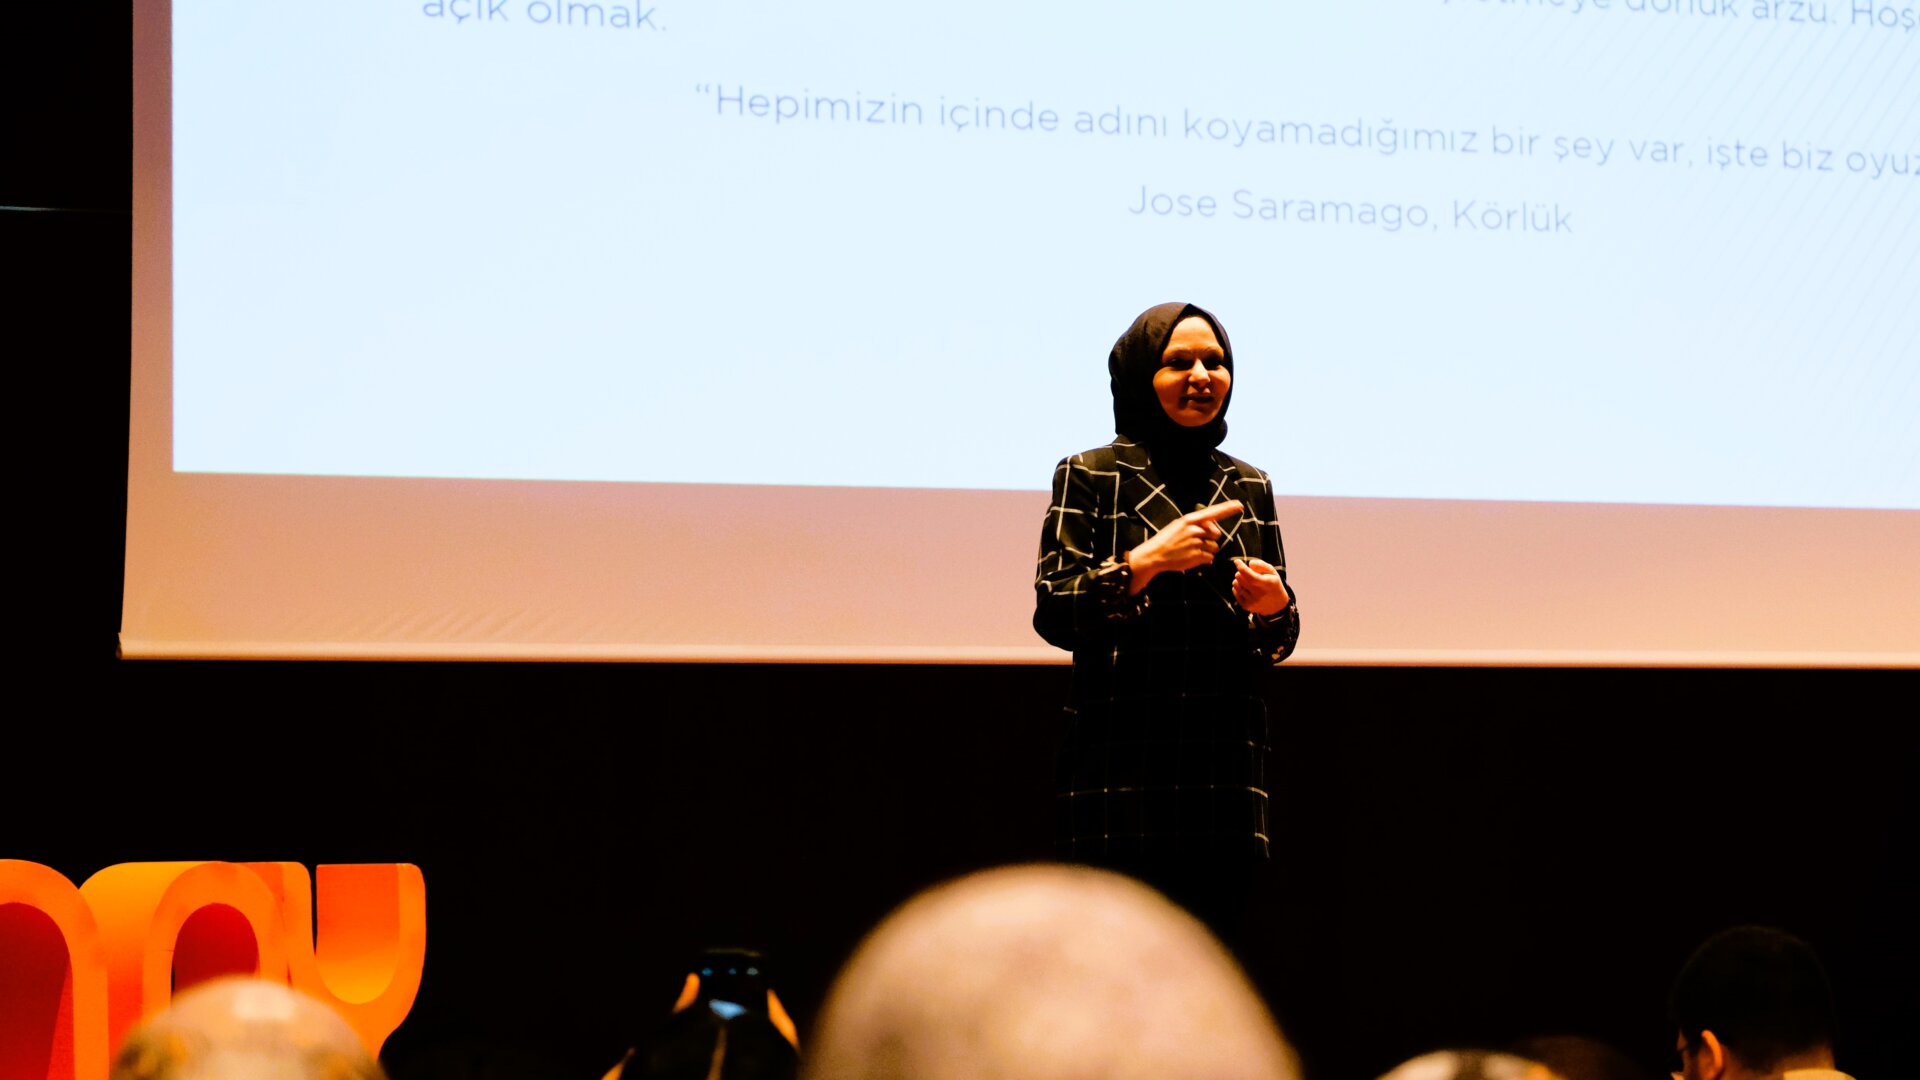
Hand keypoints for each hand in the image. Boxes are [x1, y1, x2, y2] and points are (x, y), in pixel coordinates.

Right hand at [1125, 501, 1242, 592]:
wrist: (1154, 555)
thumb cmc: (1167, 539)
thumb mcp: (1179, 526)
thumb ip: (1197, 525)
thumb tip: (1215, 529)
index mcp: (1190, 520)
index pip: (1213, 512)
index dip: (1228, 509)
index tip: (1240, 505)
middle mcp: (1195, 530)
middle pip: (1216, 534)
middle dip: (1211, 538)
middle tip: (1199, 541)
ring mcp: (1196, 543)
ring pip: (1214, 547)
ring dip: (1208, 550)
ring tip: (1192, 550)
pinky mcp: (1197, 556)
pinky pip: (1210, 557)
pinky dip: (1204, 559)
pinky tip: (1192, 557)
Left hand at [1232, 556, 1289, 615]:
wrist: (1277, 605)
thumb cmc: (1273, 584)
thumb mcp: (1272, 572)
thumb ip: (1262, 565)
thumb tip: (1250, 564)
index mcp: (1267, 584)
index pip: (1250, 576)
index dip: (1241, 567)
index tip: (1237, 561)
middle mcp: (1259, 594)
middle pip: (1240, 578)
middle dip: (1241, 572)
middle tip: (1247, 572)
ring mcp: (1252, 601)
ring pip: (1236, 584)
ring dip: (1239, 580)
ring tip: (1247, 580)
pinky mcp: (1246, 606)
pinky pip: (1235, 591)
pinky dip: (1238, 587)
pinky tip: (1245, 588)